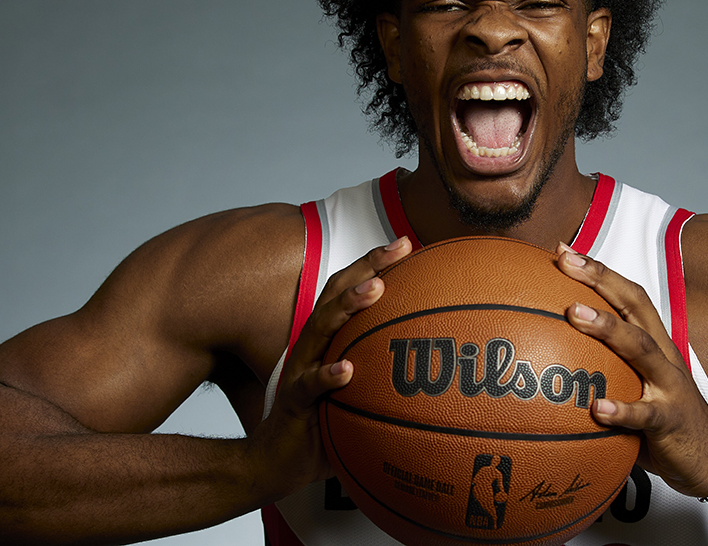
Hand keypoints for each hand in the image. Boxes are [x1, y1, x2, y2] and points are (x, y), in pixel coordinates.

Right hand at [251, 237, 412, 499]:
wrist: (275, 462)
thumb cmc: (320, 424)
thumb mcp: (356, 392)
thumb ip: (382, 373)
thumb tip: (433, 368)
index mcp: (327, 339)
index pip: (348, 290)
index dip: (373, 264)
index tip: (406, 245)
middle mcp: (312, 346)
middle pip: (336, 295)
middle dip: (367, 267)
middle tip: (398, 249)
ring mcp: (301, 370)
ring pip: (321, 329)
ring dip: (348, 306)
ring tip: (376, 289)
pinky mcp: (295, 401)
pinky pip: (310, 386)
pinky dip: (327, 375)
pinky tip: (346, 370)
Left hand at [556, 246, 707, 498]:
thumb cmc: (665, 416)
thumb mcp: (638, 382)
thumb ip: (608, 365)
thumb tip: (554, 350)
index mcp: (656, 343)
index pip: (629, 296)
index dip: (601, 271)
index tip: (565, 252)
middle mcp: (664, 356)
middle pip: (635, 307)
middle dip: (602, 280)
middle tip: (567, 263)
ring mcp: (669, 387)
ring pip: (641, 350)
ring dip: (608, 329)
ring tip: (575, 313)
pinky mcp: (669, 421)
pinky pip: (645, 415)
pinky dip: (621, 410)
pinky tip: (596, 409)